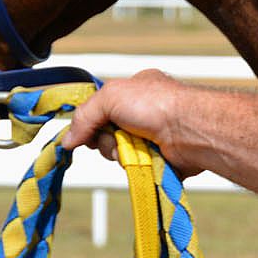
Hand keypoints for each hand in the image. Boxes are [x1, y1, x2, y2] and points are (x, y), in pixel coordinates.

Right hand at [61, 69, 205, 176]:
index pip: (101, 108)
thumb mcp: (111, 96)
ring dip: (120, 153)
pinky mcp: (157, 157)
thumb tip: (68, 140)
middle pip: (106, 133)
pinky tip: (144, 158)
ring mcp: (150, 136)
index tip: (86, 132)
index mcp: (134, 91)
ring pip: (118, 153)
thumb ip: (84, 115)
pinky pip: (134, 167)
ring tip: (135, 147)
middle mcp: (142, 112)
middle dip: (107, 140)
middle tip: (117, 136)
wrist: (189, 130)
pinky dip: (134, 165)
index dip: (91, 122)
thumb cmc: (157, 104)